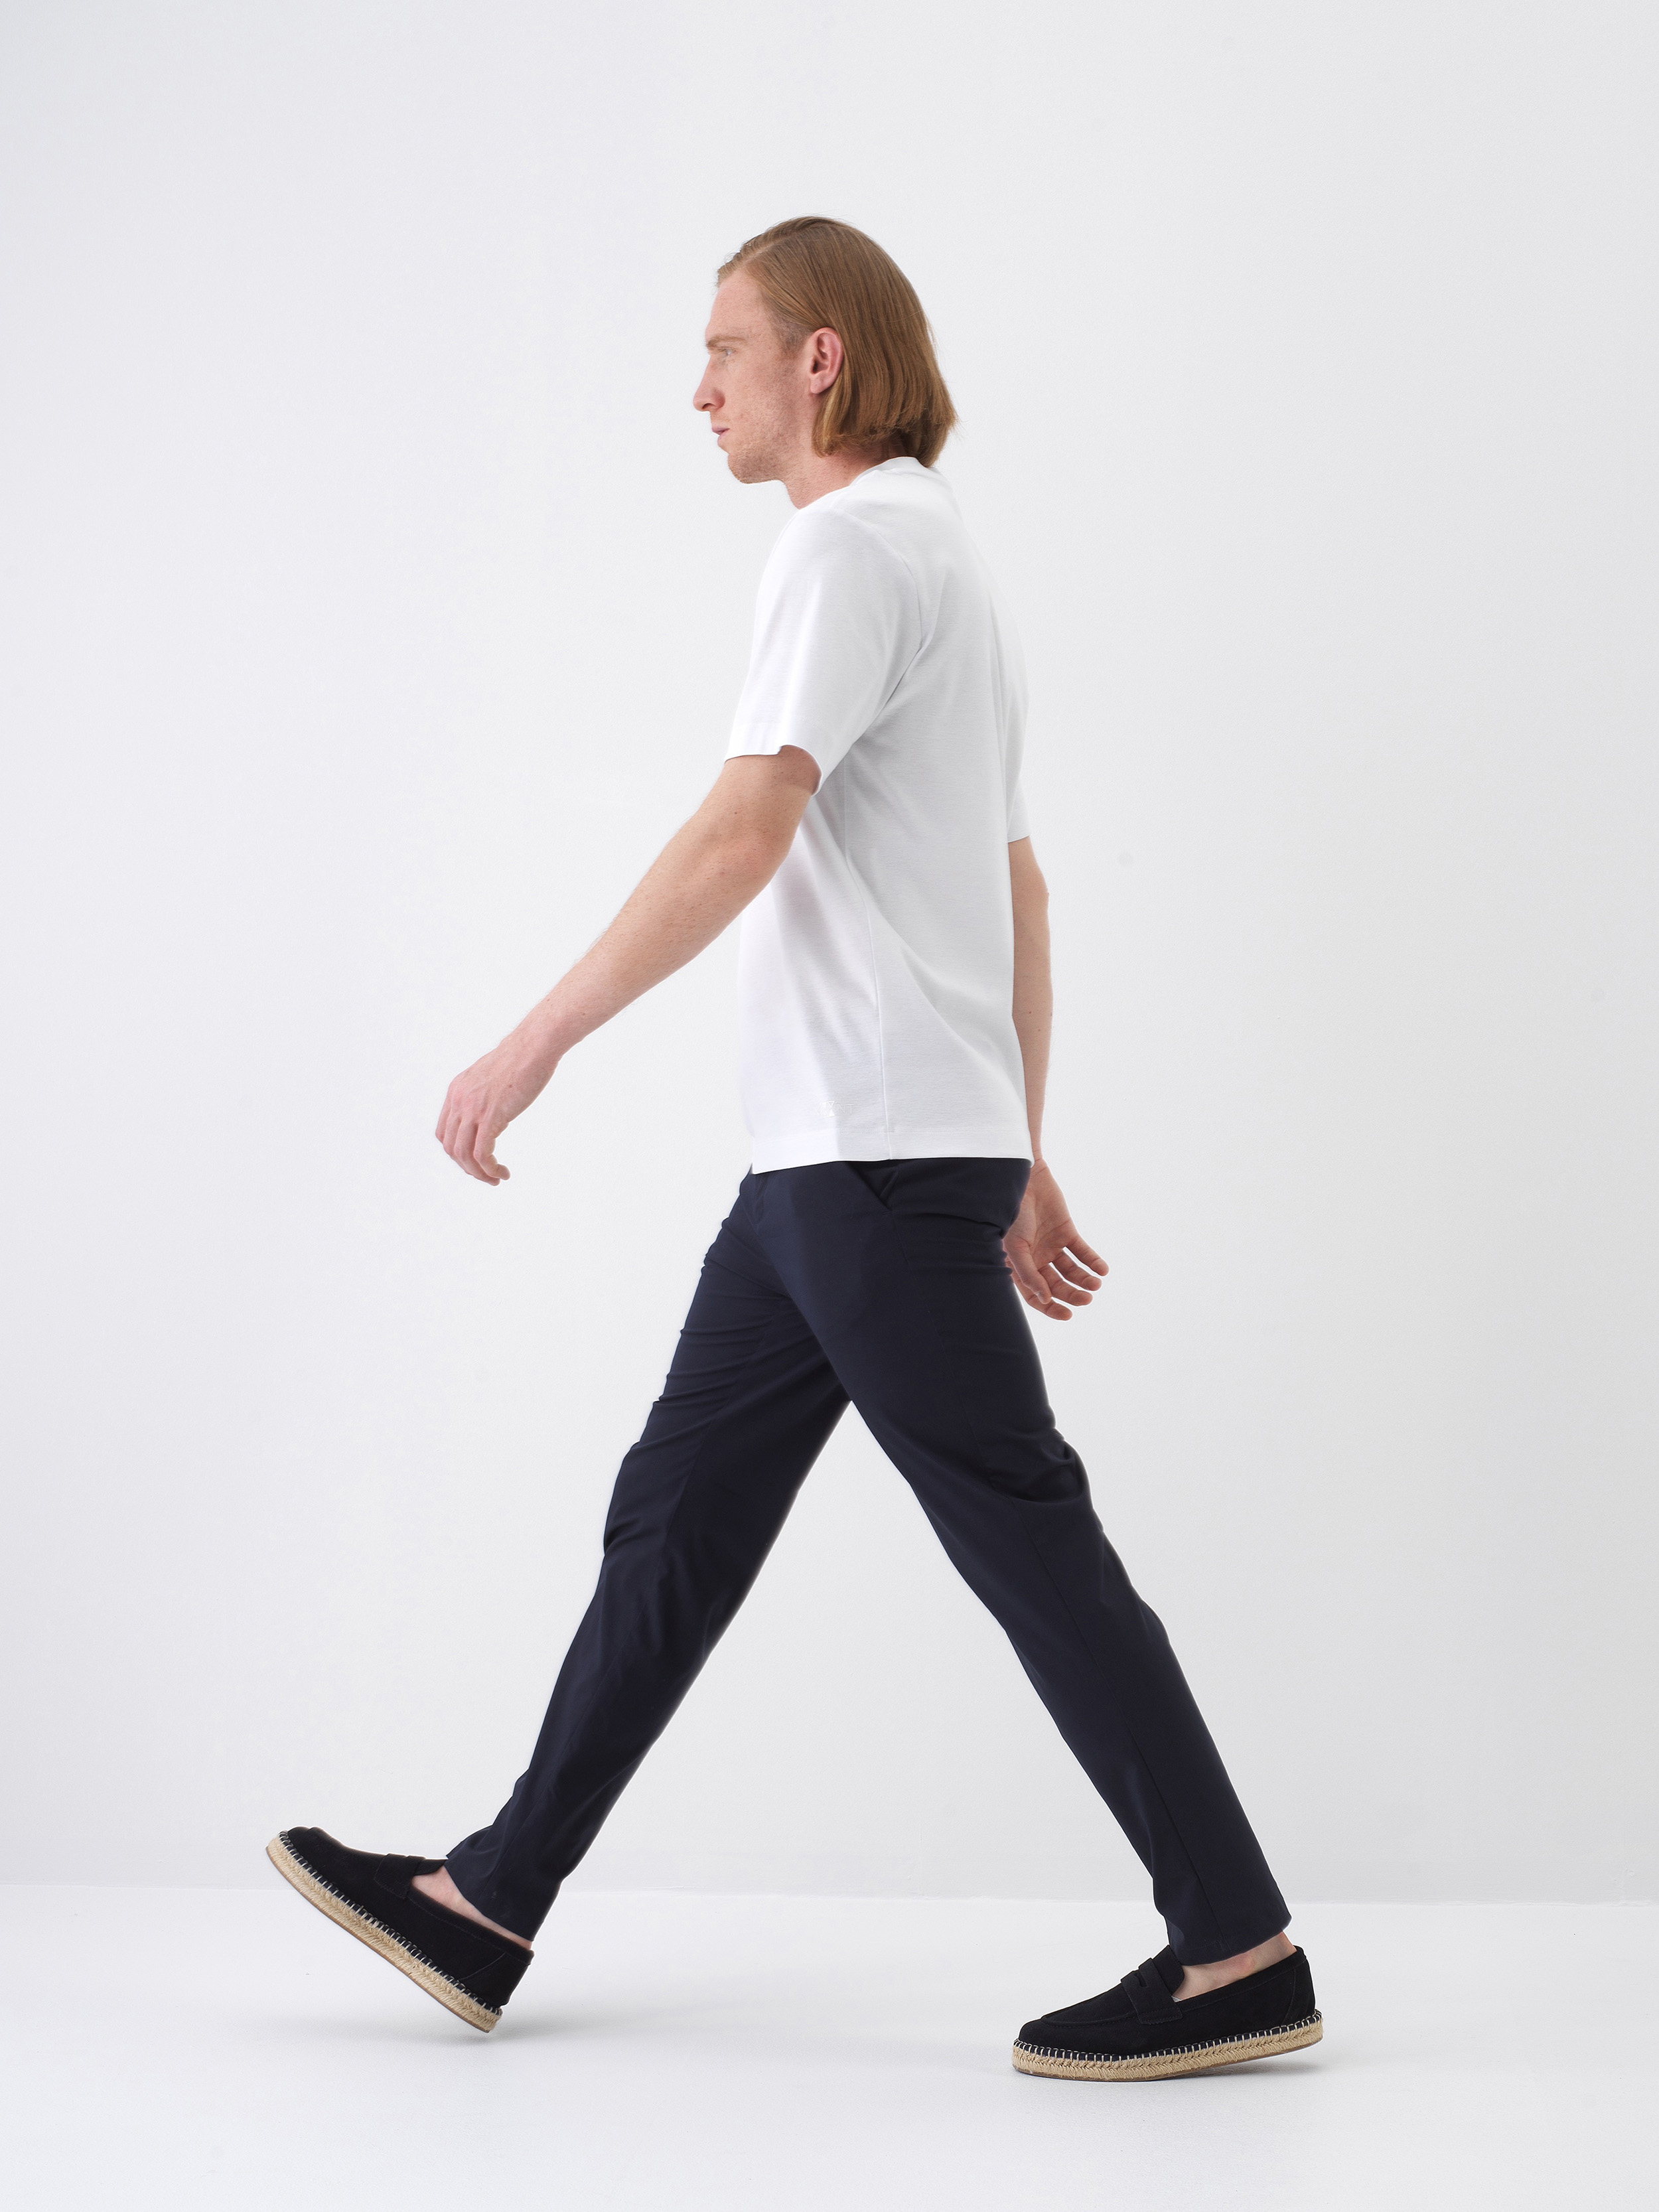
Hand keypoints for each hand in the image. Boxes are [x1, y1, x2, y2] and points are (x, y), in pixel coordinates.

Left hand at [435, 1036, 552, 1184]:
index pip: (444, 1132)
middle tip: (486, 1175)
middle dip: (467, 1167)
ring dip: (478, 1173)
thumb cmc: (522, 1058)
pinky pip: (482, 1154)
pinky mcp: (491, 1116)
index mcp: (457, 1090)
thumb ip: (484, 1093)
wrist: (534, 1046)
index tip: (476, 1160)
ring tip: (496, 1178)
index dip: (457, 1152)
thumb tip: (492, 1108)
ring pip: (463, 1154)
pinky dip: (490, 1169)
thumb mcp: (492, 1077)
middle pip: (451, 1147)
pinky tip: (502, 1173)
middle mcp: (459, 1100)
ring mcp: (473, 1108)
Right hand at [1003, 1161, 1106, 1320]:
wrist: (1025, 1180)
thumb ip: (1028, 1273)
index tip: (1067, 1315)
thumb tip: (1045, 1299)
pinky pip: (1082, 1252)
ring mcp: (1052, 1246)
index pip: (1036, 1296)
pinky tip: (1102, 1270)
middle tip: (1087, 1299)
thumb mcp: (1016, 1246)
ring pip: (1072, 1271)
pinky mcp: (1067, 1232)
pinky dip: (1093, 1261)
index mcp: (1020, 1267)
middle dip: (1072, 1295)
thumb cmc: (1013, 1214)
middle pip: (1057, 1286)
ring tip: (1096, 1284)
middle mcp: (1036, 1259)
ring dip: (1085, 1280)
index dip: (1051, 1308)